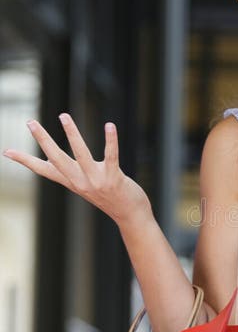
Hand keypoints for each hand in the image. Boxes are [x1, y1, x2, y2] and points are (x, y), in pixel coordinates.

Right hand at [3, 114, 151, 226]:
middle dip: (43, 140)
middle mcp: (80, 182)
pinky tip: (109, 125)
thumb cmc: (109, 196)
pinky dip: (110, 140)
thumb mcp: (85, 186)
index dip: (25, 160)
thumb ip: (71, 174)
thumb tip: (53, 162)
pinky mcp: (114, 179)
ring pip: (81, 154)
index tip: (6, 151)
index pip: (43, 170)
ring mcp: (96, 181)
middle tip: (30, 122)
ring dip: (72, 134)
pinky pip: (111, 156)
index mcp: (71, 182)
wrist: (130, 215)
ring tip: (63, 116)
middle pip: (57, 159)